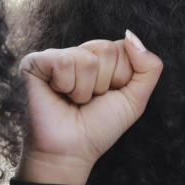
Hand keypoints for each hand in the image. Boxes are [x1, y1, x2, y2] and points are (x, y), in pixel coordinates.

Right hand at [18, 31, 162, 180]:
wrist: (71, 150)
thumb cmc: (101, 125)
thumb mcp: (137, 98)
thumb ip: (149, 66)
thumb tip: (131, 34)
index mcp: (104, 58)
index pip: (124, 48)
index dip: (122, 77)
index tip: (109, 95)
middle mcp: (80, 52)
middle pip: (107, 50)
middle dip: (104, 83)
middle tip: (90, 100)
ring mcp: (57, 56)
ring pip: (87, 59)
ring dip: (84, 89)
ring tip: (73, 100)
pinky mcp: (35, 62)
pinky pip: (63, 61)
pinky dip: (66, 85)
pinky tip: (57, 94)